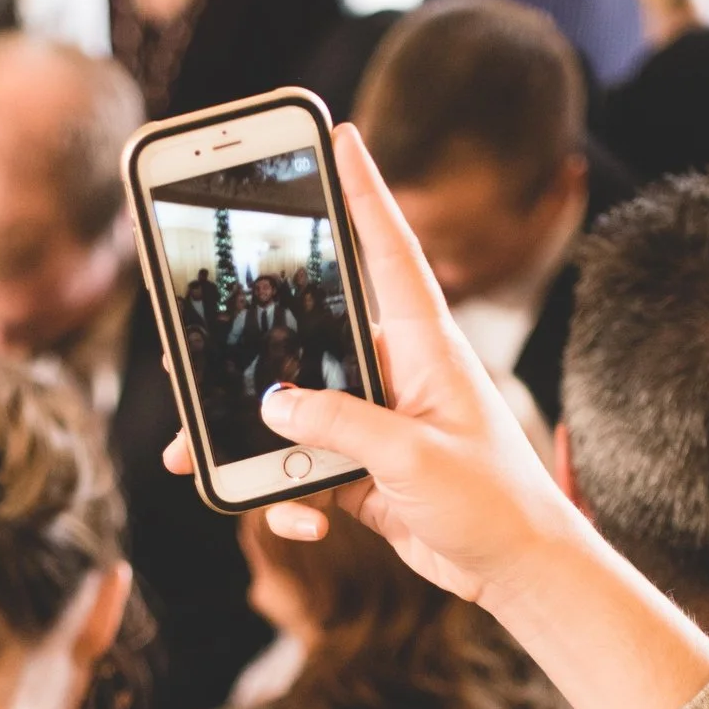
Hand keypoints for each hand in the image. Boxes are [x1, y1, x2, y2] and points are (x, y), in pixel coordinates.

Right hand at [165, 125, 599, 611]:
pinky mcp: (363, 470)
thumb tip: (272, 405)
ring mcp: (377, 422)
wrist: (520, 573)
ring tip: (199, 462)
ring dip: (251, 446)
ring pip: (291, 414)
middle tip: (188, 349)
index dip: (363, 192)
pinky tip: (304, 523)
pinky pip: (302, 470)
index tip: (342, 135)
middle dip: (249, 356)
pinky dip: (289, 498)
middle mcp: (397, 372)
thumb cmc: (494, 503)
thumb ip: (339, 427)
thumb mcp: (412, 459)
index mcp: (425, 345)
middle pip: (308, 342)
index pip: (389, 251)